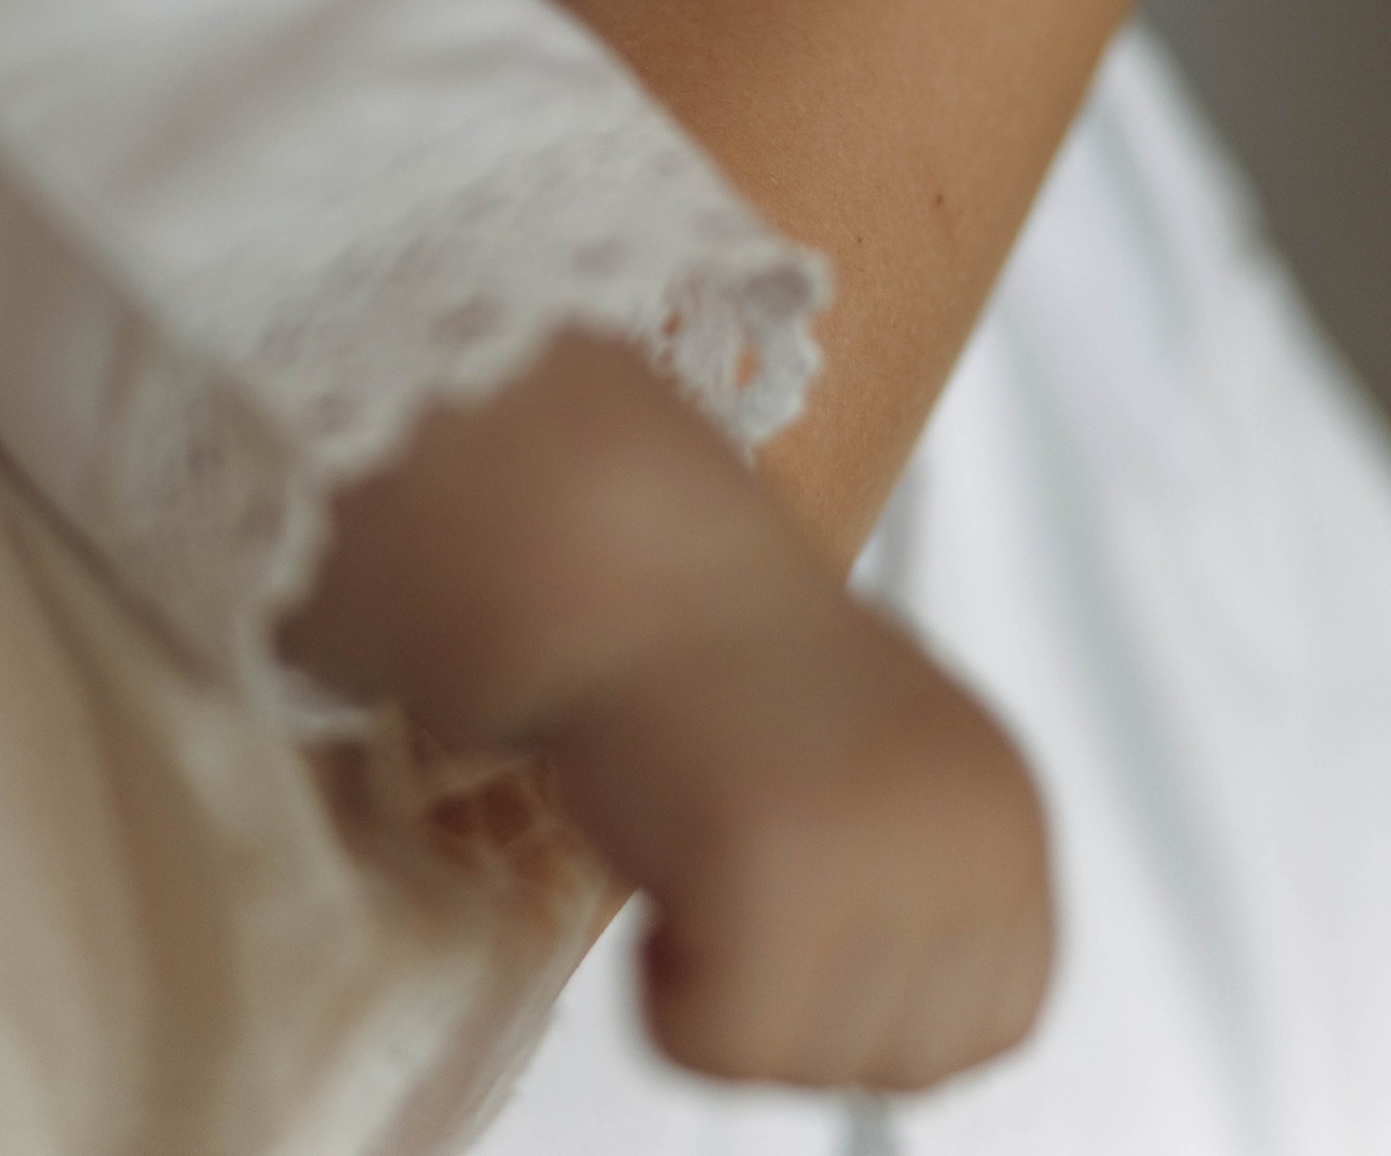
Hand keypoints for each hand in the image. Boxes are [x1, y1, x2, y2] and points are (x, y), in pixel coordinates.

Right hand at [281, 331, 1051, 1091]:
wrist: (625, 566)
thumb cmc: (721, 654)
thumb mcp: (891, 761)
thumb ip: (930, 872)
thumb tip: (912, 1010)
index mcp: (1008, 811)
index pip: (996, 1017)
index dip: (878, 994)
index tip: (802, 909)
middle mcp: (972, 843)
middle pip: (903, 1063)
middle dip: (802, 1001)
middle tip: (732, 868)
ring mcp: (882, 870)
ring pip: (807, 1066)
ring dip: (729, 991)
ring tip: (697, 850)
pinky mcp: (775, 890)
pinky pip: (716, 1045)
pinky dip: (666, 996)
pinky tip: (661, 875)